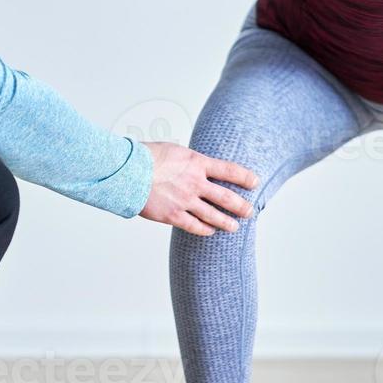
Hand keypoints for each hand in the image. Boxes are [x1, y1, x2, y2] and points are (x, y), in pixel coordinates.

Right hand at [139, 141, 259, 235]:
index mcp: (197, 163)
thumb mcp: (174, 150)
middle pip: (226, 197)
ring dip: (226, 222)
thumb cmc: (146, 157)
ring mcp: (185, 200)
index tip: (255, 182)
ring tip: (234, 227)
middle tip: (249, 211)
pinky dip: (205, 230)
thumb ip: (189, 161)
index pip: (229, 170)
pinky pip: (194, 226)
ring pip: (214, 216)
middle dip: (241, 206)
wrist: (128, 171)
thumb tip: (196, 164)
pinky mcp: (173, 215)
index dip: (245, 177)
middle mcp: (195, 183)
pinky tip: (210, 232)